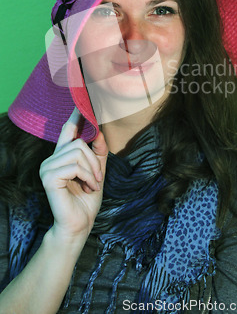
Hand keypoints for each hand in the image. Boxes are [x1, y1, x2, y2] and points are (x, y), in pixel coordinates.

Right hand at [39, 107, 108, 242]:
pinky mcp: (49, 177)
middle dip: (94, 160)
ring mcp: (47, 167)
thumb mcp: (97, 171)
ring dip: (92, 170)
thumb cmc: (87, 199)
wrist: (79, 224)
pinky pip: (74, 166)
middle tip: (97, 178)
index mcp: (62, 156)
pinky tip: (87, 188)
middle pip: (78, 142)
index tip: (83, 100)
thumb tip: (100, 131)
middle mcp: (52, 158)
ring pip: (78, 152)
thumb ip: (99, 152)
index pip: (67, 129)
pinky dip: (87, 177)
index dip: (75, 115)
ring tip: (92, 184)